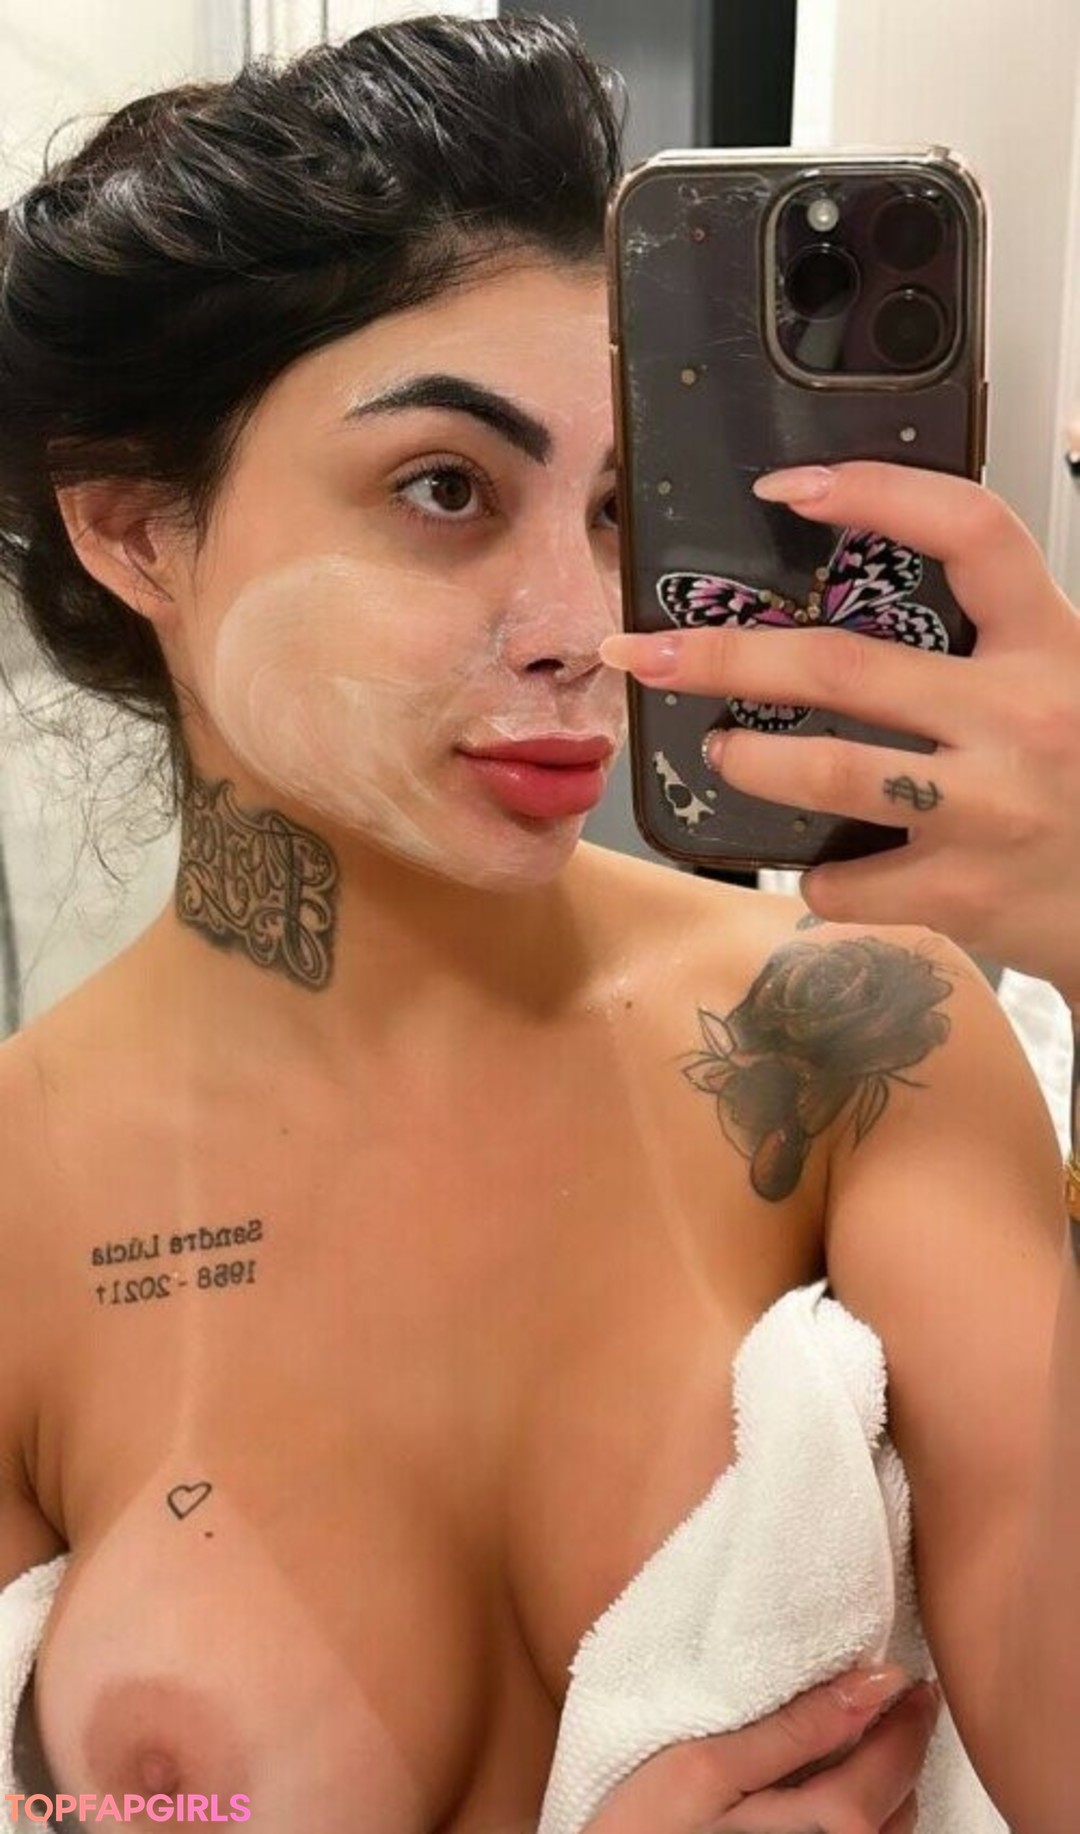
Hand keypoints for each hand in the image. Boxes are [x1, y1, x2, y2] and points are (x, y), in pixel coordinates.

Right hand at [582, 1665, 938, 1833]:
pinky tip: (829, 1791)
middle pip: (898, 1803)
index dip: (907, 1716)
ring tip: (862, 1740)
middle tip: (892, 1699)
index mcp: (830, 1830)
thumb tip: (878, 1682)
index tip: (910, 1677)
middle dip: (900, 1748)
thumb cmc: (649, 1833)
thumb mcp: (710, 1766)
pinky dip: (860, 1818)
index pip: (893, 1763)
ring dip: (884, 1787)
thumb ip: (798, 1728)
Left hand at [601, 462, 1079, 1011]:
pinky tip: (821, 870)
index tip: (785, 487)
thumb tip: (847, 619)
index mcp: (1051, 643)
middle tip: (649, 650)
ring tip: (723, 752)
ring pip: (827, 771)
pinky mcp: (964, 893)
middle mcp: (1021, 716)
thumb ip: (988, 644)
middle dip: (725, 655)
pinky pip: (849, 882)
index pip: (970, 531)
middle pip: (843, 664)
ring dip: (750, 761)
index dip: (876, 493)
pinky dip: (819, 878)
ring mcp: (990, 809)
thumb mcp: (1066, 683)